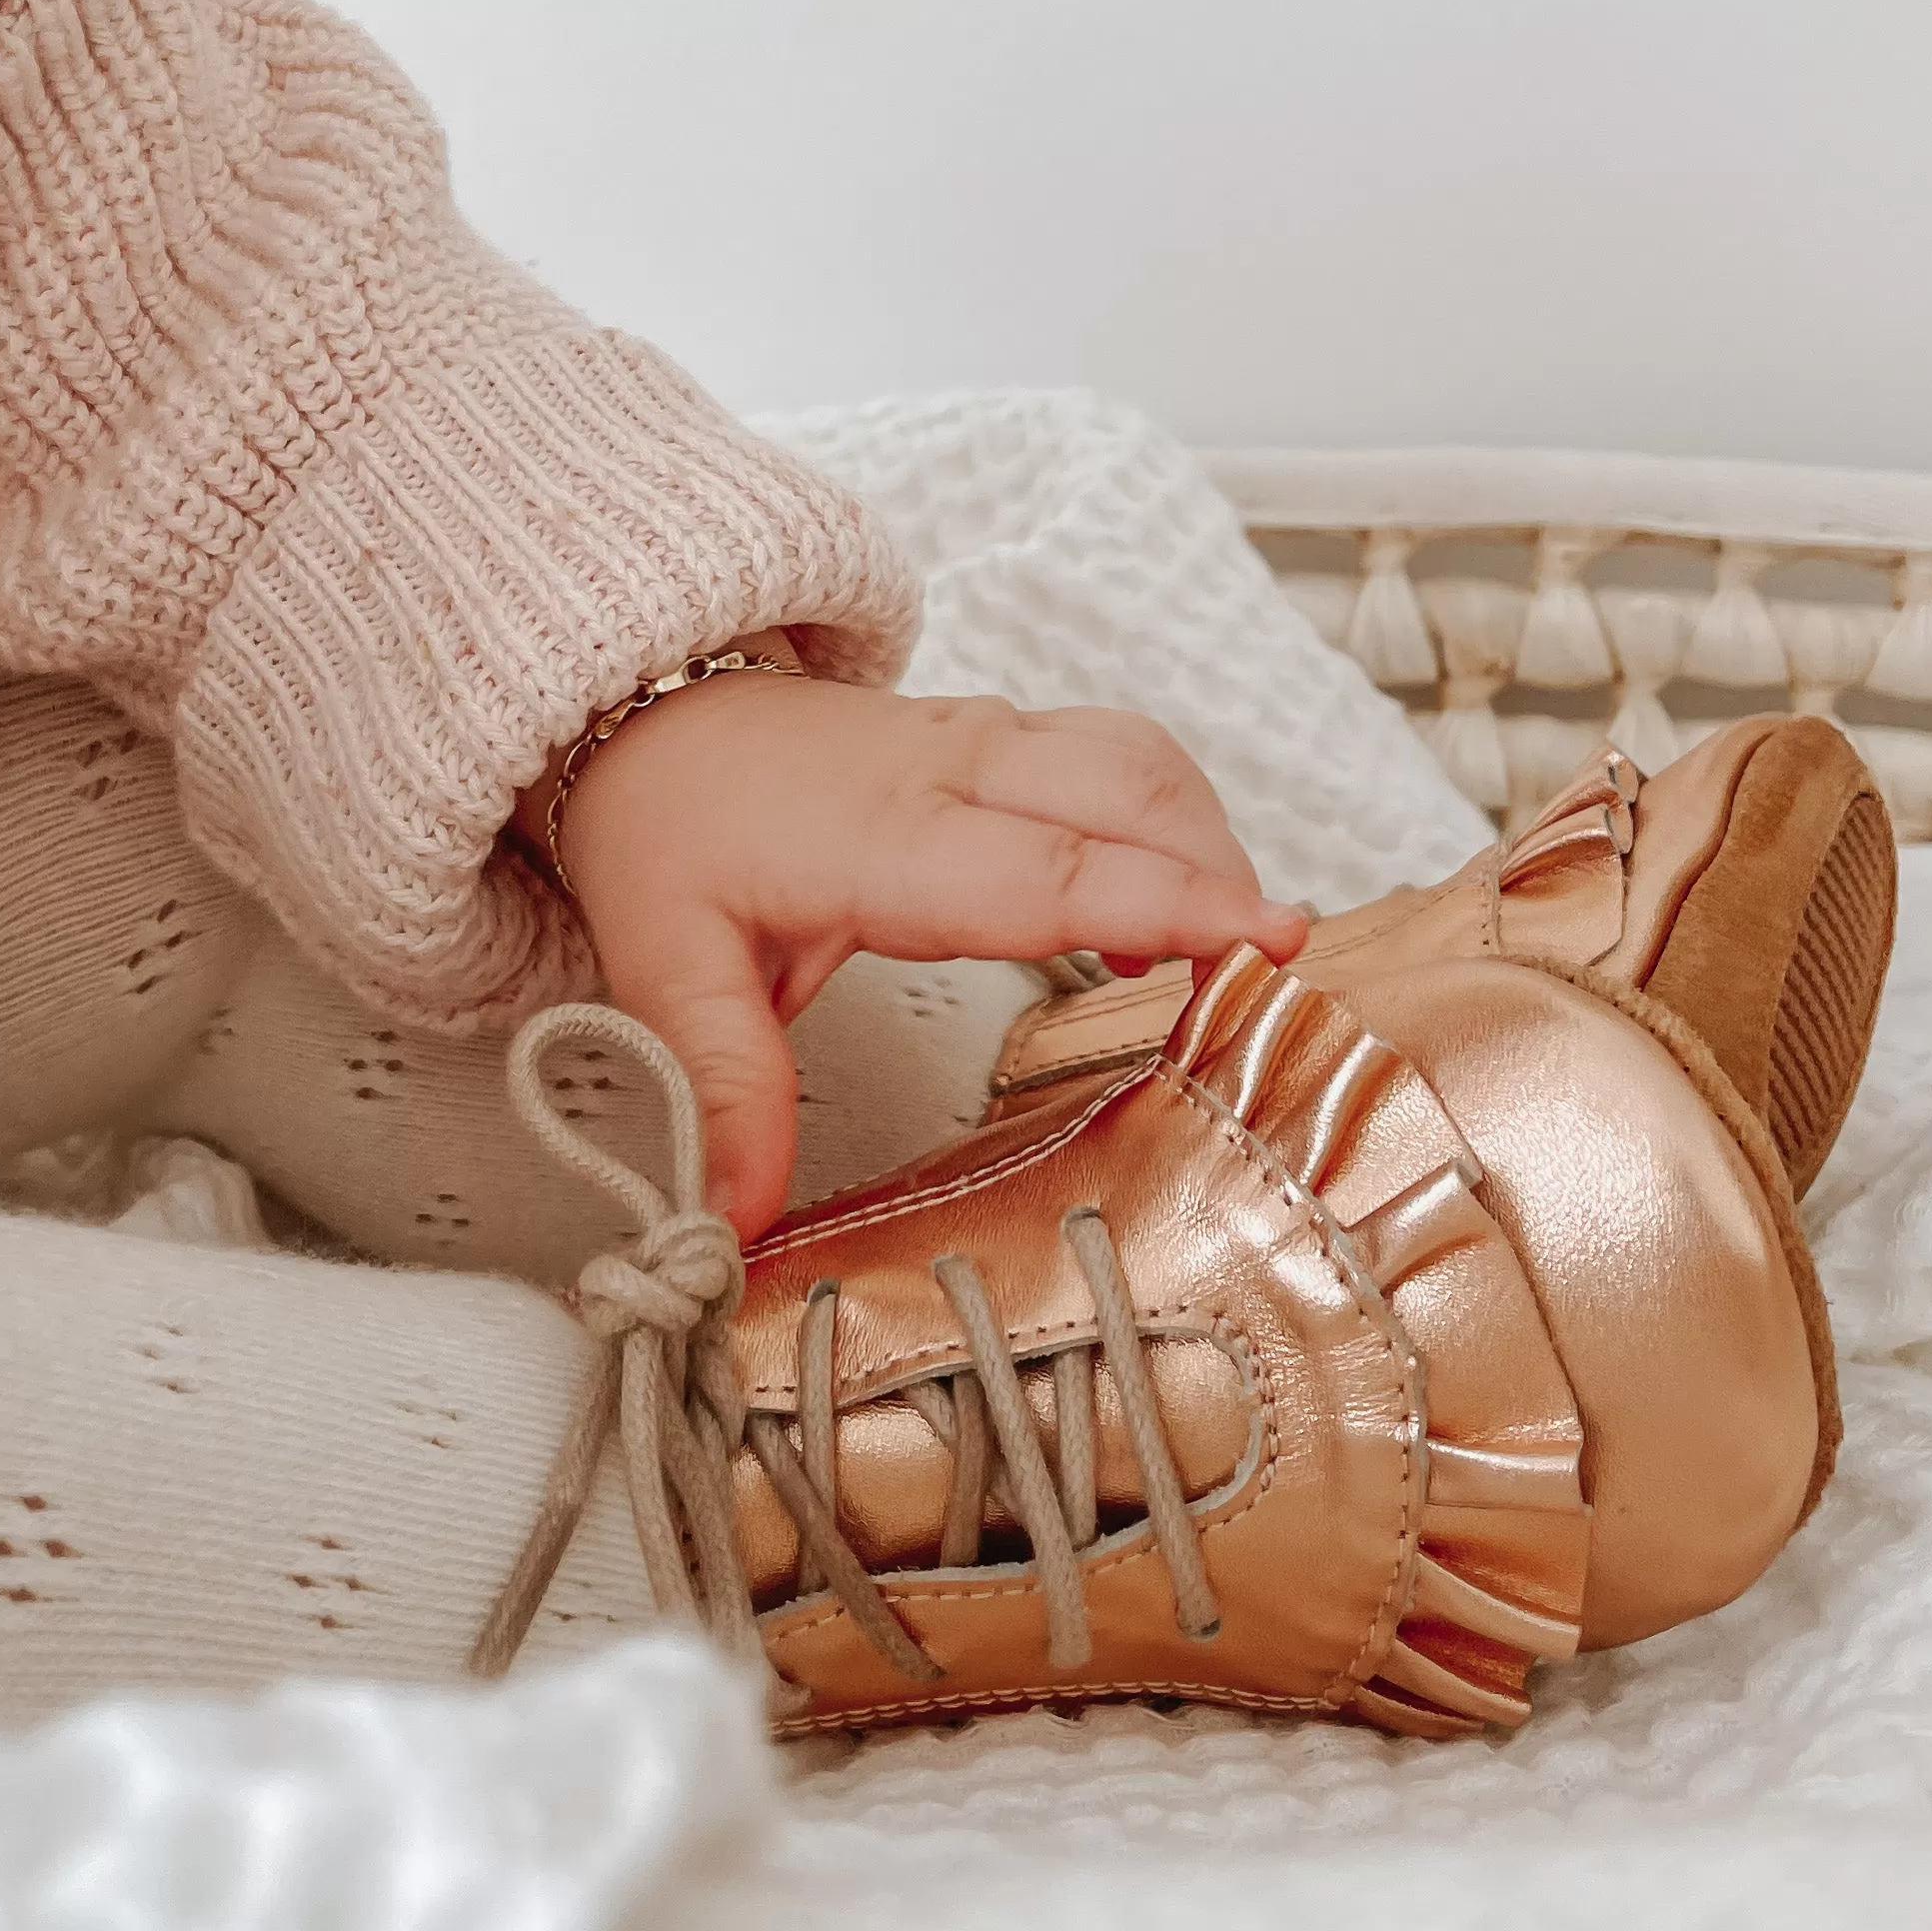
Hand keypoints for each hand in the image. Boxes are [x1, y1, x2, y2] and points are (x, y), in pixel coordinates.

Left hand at [536, 664, 1308, 1239]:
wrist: (645, 708)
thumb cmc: (670, 823)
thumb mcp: (666, 963)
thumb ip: (719, 1091)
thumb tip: (732, 1222)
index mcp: (883, 834)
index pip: (1047, 868)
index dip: (1164, 903)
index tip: (1259, 941)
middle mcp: (955, 771)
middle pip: (1128, 797)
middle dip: (1222, 876)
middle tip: (1287, 976)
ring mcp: (988, 743)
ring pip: (1139, 765)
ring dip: (1207, 848)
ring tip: (1242, 958)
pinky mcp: (1007, 740)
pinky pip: (1121, 759)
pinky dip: (1178, 825)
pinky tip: (1183, 912)